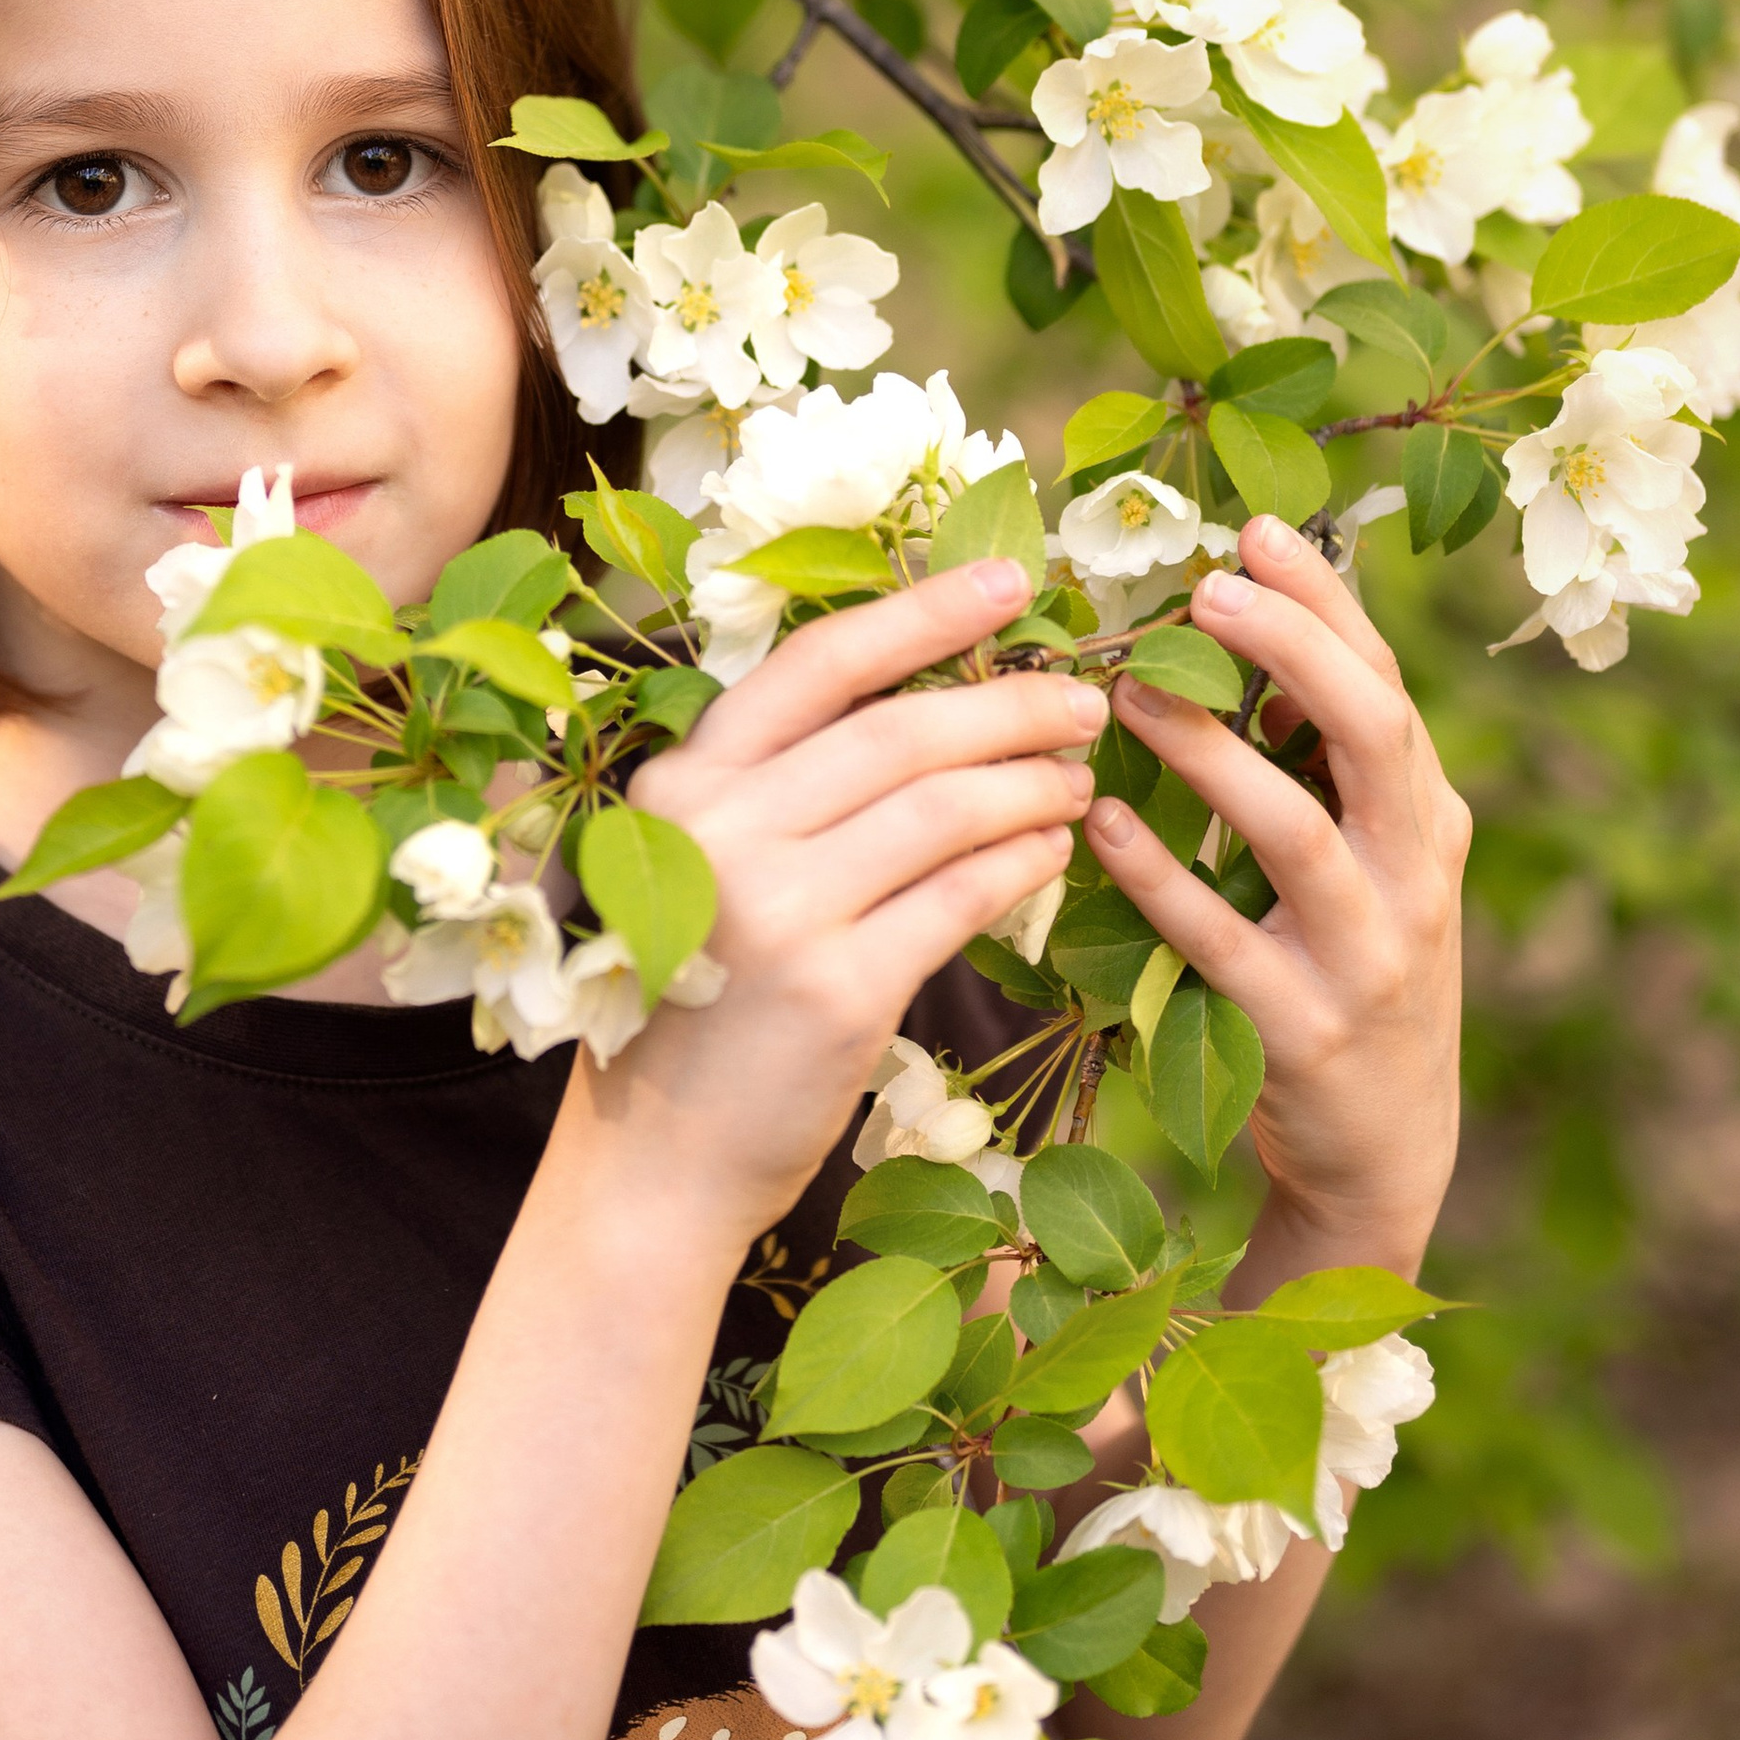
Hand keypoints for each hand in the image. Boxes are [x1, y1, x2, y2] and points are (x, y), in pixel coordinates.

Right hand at [592, 561, 1108, 1245]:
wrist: (655, 1159)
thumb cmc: (694, 994)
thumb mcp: (703, 862)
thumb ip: (781, 783)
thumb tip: (925, 695)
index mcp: (685, 779)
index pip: (819, 663)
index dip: (923, 611)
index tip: (1011, 581)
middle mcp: (721, 829)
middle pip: (900, 731)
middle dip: (1010, 702)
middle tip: (1084, 701)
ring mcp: (779, 910)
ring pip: (943, 808)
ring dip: (1030, 782)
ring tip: (1080, 777)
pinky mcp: (838, 989)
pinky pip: (961, 897)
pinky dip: (1023, 862)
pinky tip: (1054, 849)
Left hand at [1083, 514, 1468, 1270]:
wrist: (1384, 1151)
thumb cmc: (1347, 969)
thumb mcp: (1364, 862)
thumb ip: (1320, 765)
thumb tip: (1246, 646)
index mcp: (1424, 817)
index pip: (1383, 683)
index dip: (1325, 601)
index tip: (1256, 528)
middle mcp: (1414, 874)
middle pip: (1373, 735)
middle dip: (1295, 649)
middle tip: (1206, 590)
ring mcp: (1366, 956)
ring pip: (1300, 834)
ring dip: (1214, 756)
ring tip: (1130, 695)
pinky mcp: (1305, 1031)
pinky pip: (1223, 943)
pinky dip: (1160, 880)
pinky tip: (1097, 824)